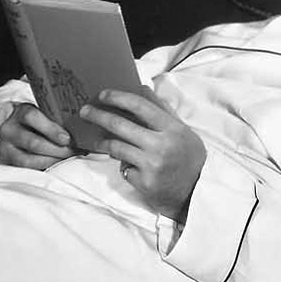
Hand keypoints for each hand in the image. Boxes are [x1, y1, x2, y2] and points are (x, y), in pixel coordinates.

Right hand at [0, 102, 75, 169]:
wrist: (16, 133)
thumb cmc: (37, 123)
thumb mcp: (43, 115)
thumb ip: (57, 119)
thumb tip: (82, 130)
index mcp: (20, 112)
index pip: (32, 117)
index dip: (51, 129)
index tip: (67, 139)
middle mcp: (9, 130)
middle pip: (33, 142)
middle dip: (57, 150)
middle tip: (73, 152)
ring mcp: (6, 148)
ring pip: (29, 160)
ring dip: (52, 161)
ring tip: (68, 160)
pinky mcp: (7, 163)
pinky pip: (27, 171)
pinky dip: (44, 169)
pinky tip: (56, 167)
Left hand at [78, 87, 205, 217]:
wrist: (196, 193)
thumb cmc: (188, 158)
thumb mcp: (182, 131)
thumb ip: (162, 110)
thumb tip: (143, 88)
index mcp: (172, 129)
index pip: (139, 106)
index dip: (118, 98)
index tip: (103, 95)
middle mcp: (161, 145)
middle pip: (120, 125)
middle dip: (98, 115)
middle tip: (84, 111)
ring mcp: (151, 165)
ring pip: (116, 147)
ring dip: (103, 142)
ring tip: (98, 140)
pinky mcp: (144, 183)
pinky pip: (123, 168)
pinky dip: (122, 164)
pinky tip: (126, 163)